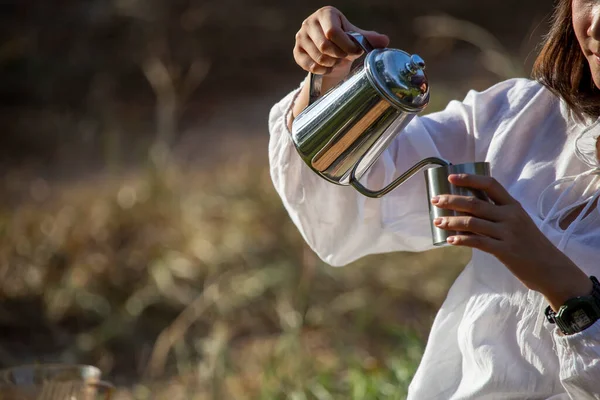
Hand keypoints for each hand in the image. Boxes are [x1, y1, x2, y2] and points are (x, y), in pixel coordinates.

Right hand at [291, 7, 388, 121]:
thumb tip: (385, 41)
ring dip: (332, 64)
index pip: (333, 32)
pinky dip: (322, 70)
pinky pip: (310, 66)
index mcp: (325, 14)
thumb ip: (369, 38)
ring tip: (338, 61)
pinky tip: (328, 67)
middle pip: (324, 46)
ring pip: (318, 57)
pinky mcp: (296, 52)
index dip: (347, 46)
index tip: (355, 51)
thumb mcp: (356, 37)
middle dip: (339, 56)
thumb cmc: (344, 41)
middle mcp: (309, 22)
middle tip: (345, 57)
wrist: (329, 52)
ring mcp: (300, 37)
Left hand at [431, 173, 591, 310]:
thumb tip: (466, 205)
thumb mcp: (517, 222)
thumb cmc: (529, 243)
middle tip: (435, 201)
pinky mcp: (505, 251)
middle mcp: (510, 216)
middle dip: (451, 200)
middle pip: (475, 203)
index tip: (451, 177)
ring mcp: (508, 233)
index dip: (469, 179)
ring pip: (472, 222)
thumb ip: (497, 212)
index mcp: (513, 205)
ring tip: (437, 222)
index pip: (490, 184)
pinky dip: (461, 240)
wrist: (551, 268)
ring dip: (451, 221)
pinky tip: (450, 240)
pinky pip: (478, 242)